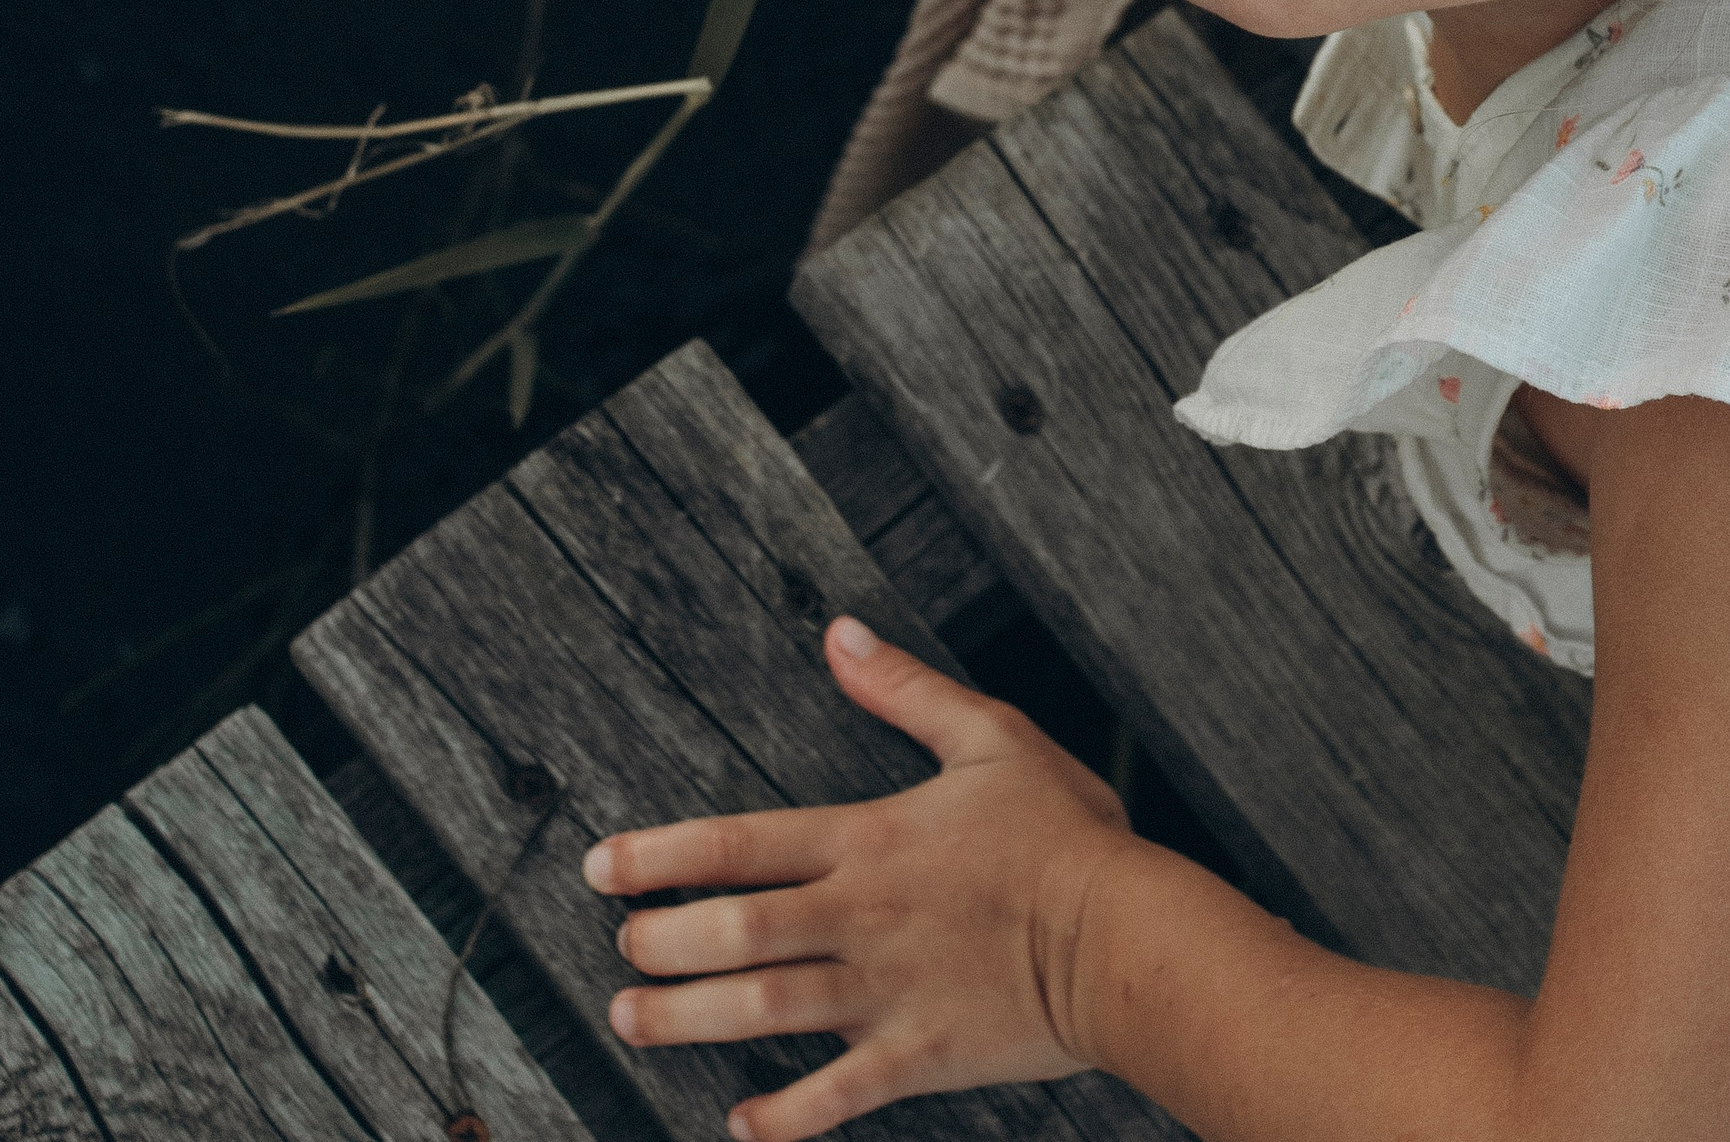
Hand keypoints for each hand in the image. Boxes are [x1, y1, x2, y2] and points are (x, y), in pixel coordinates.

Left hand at [583, 616, 1135, 1140]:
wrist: (1123, 936)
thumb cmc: (1065, 834)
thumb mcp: (990, 735)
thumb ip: (906, 689)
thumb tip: (843, 636)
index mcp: (870, 838)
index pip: (740, 842)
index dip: (661, 854)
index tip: (605, 867)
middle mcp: (859, 916)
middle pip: (732, 932)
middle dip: (660, 944)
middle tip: (619, 951)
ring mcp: (883, 991)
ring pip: (760, 1010)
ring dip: (686, 1020)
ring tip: (633, 1021)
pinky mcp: (916, 1055)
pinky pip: (833, 1096)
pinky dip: (781, 1118)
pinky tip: (741, 1125)